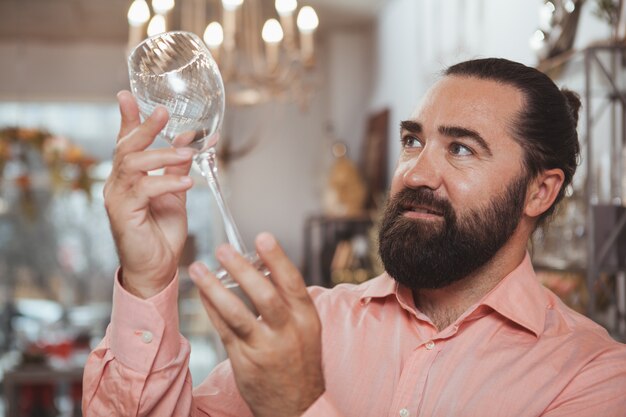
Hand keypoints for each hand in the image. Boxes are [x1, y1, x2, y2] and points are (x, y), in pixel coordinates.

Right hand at [104, 91, 193, 297]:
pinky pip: (143, 189)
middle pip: (127, 147)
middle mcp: (117, 184)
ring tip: (187, 155)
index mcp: (129, 177)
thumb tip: (190, 138)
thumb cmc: (162, 232)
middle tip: (163, 112)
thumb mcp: (175, 192)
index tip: (127, 95)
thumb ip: (177, 166)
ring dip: (162, 155)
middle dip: (145, 127)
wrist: (156, 268)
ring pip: (133, 164)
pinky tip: (186, 183)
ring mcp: (116, 198)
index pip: (125, 142)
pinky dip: (166, 183)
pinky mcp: (122, 214)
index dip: (128, 119)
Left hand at [189, 233, 324, 416]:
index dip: (277, 258)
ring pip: (238, 314)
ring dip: (216, 289)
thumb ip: (290, 301)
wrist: (298, 406)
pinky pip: (224, 331)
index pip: (292, 282)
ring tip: (199, 269)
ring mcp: (265, 348)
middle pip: (264, 296)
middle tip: (223, 249)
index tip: (262, 236)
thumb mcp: (307, 329)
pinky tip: (202, 294)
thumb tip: (268, 266)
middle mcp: (288, 332)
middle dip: (243, 269)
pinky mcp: (245, 362)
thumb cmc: (300, 361)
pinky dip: (211, 310)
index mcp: (306, 318)